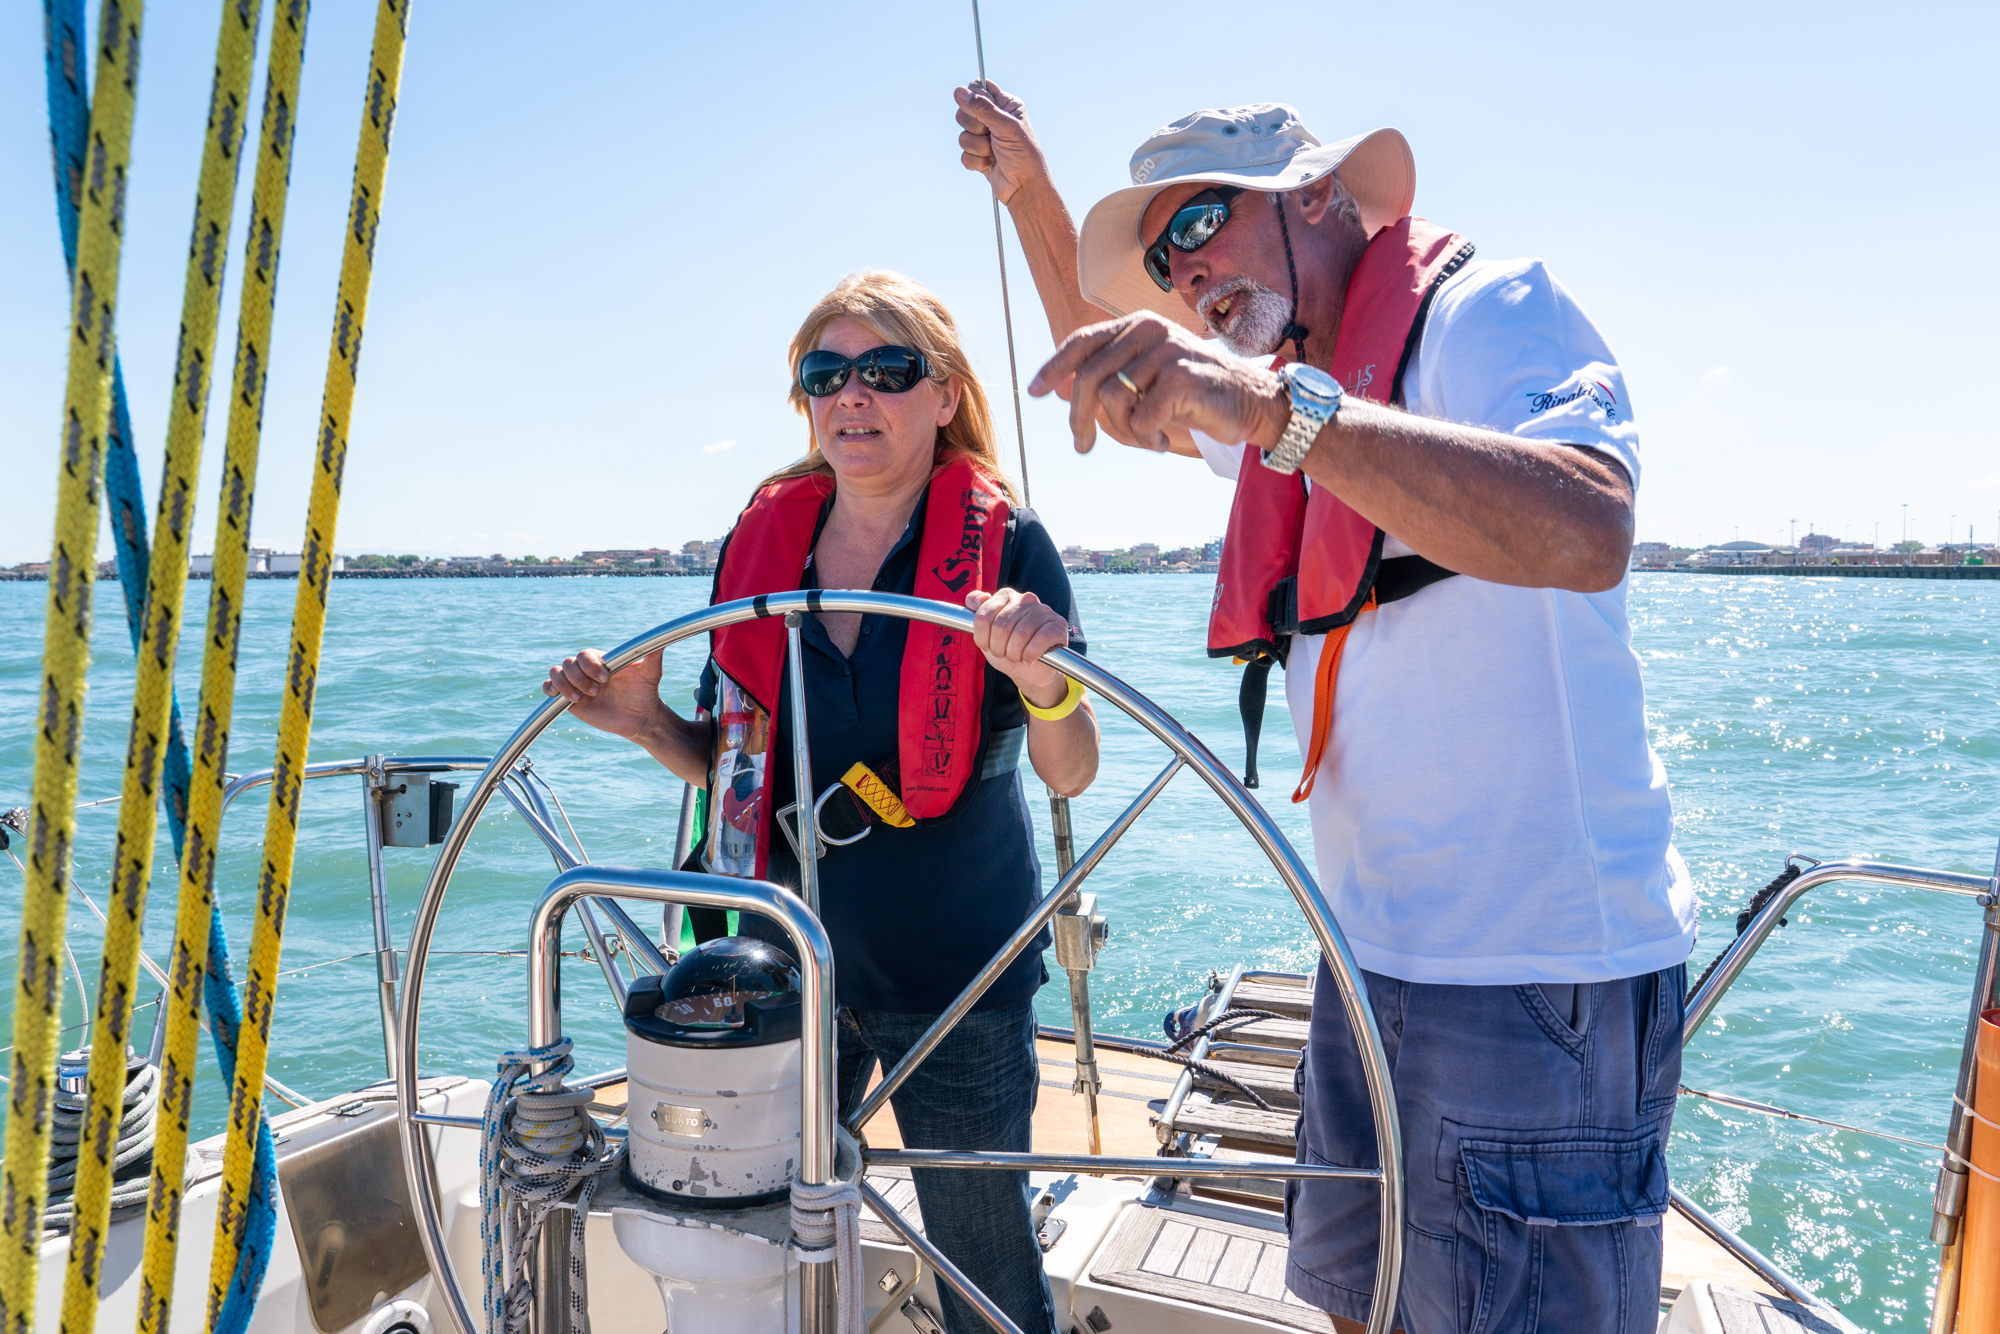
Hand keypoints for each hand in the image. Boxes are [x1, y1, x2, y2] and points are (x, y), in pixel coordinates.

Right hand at [542, 647, 667, 739]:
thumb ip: (653, 658)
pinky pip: (549, 688)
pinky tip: (564, 697)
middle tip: (598, 691)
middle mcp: (587, 670)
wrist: (640, 718)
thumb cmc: (645, 693)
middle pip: (568, 663)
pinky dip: (550, 689)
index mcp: (602, 661)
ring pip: (556, 672)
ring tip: (582, 698)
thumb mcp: (651, 674)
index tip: (606, 678)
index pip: (585, 654)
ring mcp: (577, 684)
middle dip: (580, 678)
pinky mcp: (569, 699)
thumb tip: (659, 642)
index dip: (590, 665)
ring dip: (565, 685)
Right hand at [954, 80, 1047, 205]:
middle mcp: (993, 118)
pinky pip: (963, 154)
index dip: (975, 98)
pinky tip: (990, 164)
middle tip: (992, 135)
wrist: (1024, 187)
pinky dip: (976, 161)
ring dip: (978, 147)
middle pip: (964, 111)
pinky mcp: (977, 156)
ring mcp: (984, 138)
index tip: (983, 111)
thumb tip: (959, 91)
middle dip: (976, 128)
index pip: (978, 87)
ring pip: (962, 135)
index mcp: (1005, 104)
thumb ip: (982, 108)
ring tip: (995, 153)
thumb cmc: (1023, 155)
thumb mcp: (1005, 126)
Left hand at [966, 588, 1069, 705]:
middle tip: (1005, 654)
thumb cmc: (1008, 649)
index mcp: (1006, 596)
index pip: (983, 616)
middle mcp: (1025, 599)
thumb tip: (976, 598)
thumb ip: (977, 613)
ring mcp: (1043, 610)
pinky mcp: (1058, 624)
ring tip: (1017, 657)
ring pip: (1020, 635)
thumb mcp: (986, 634)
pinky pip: (1039, 640)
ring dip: (1015, 654)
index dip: (983, 639)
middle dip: (999, 649)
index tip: (988, 646)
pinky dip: (1030, 655)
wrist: (1031, 671)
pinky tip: (1030, 659)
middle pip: (1000, 627)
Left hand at [1027, 312, 1292, 454]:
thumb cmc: (1194, 394)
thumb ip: (1110, 377)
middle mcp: (1149, 330)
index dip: (1054, 367)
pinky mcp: (1182, 376)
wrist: (1251, 403)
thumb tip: (1063, 387)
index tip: (1034, 392)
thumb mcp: (1147, 381)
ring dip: (1122, 432)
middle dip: (1080, 418)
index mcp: (1137, 325)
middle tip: (1082, 445)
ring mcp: (1167, 350)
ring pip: (1113, 399)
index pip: (1082, 341)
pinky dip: (1145, 438)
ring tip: (1144, 439)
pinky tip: (1161, 441)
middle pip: (1090, 376)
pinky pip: (1140, 417)